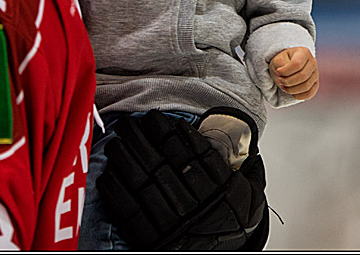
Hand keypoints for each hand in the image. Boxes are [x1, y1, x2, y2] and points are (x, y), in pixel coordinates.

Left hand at [97, 109, 267, 249]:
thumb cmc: (233, 223)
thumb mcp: (252, 198)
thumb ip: (249, 172)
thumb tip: (247, 146)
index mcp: (220, 194)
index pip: (192, 156)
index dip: (170, 134)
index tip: (154, 118)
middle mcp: (197, 208)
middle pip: (164, 166)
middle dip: (141, 141)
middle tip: (127, 124)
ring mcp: (174, 226)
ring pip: (146, 186)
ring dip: (127, 161)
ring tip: (115, 143)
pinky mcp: (153, 241)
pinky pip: (131, 214)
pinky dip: (117, 194)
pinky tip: (108, 176)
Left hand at [269, 47, 318, 99]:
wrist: (287, 67)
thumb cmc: (282, 62)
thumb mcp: (277, 60)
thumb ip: (280, 65)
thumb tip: (283, 75)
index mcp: (304, 52)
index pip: (297, 64)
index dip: (286, 71)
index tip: (277, 72)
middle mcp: (313, 62)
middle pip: (302, 76)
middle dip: (288, 81)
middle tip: (279, 82)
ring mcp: (316, 73)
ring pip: (306, 86)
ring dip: (292, 90)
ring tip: (283, 87)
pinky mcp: (315, 84)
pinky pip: (310, 93)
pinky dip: (299, 96)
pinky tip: (291, 94)